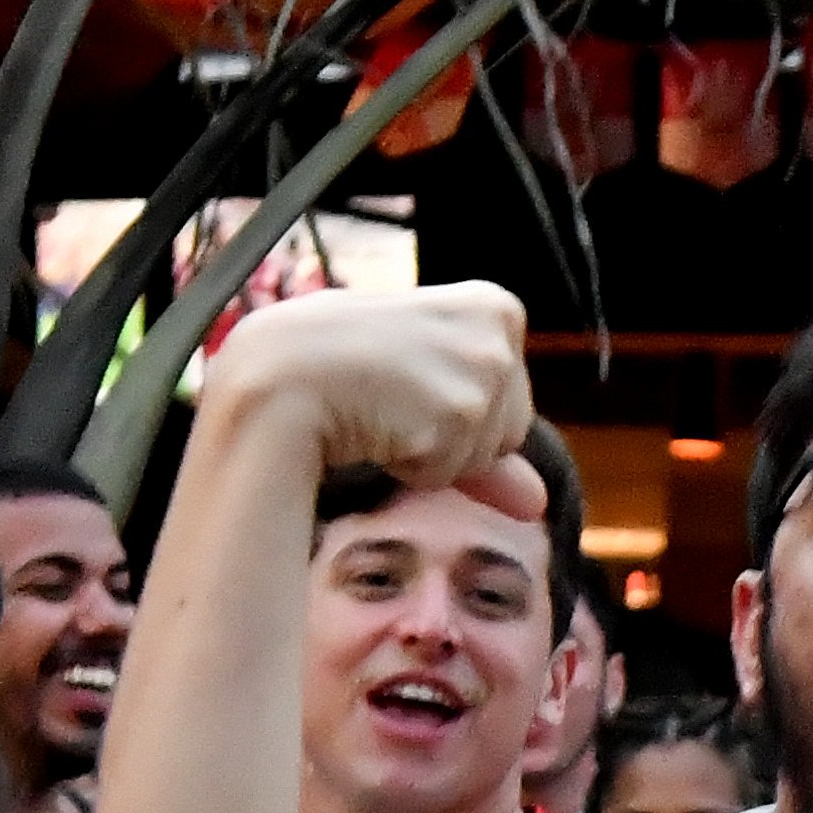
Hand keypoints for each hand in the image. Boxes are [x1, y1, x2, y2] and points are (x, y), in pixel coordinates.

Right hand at [200, 283, 547, 525]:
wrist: (276, 375)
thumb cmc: (338, 367)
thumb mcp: (419, 385)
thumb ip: (485, 440)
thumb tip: (536, 505)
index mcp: (496, 306)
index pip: (511, 400)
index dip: (456, 407)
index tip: (407, 374)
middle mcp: (500, 332)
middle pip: (508, 433)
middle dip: (452, 434)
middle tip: (390, 395)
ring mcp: (484, 370)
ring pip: (479, 459)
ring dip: (429, 451)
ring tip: (379, 407)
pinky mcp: (461, 411)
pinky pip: (449, 473)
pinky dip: (412, 464)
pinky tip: (375, 425)